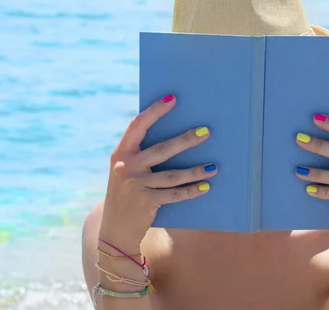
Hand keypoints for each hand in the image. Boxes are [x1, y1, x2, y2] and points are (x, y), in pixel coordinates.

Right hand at [99, 94, 217, 250]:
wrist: (114, 230)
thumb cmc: (127, 194)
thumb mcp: (126, 171)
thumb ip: (141, 155)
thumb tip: (176, 137)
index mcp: (121, 154)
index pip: (138, 125)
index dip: (155, 111)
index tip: (172, 98)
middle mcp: (126, 167)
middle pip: (162, 149)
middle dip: (186, 140)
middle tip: (207, 132)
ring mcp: (136, 185)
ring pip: (172, 175)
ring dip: (195, 171)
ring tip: (213, 167)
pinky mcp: (146, 202)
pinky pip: (174, 194)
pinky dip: (191, 191)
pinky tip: (206, 186)